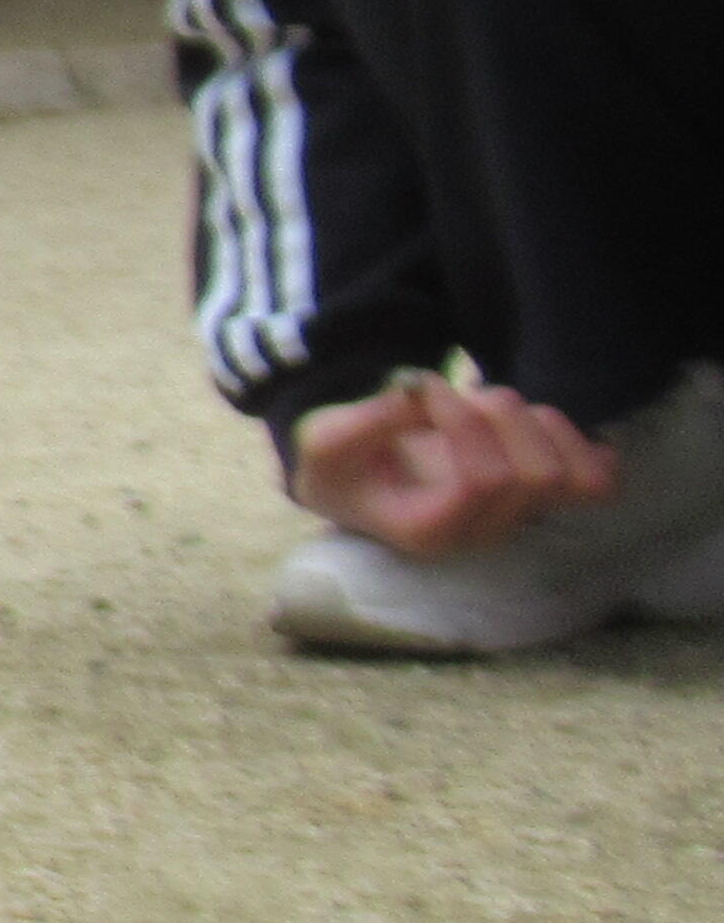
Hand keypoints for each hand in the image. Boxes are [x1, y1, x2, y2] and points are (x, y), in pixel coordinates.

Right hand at [288, 375, 616, 557]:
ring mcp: (518, 518)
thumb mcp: (324, 441)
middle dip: (501, 416)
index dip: (465, 424)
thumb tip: (417, 392)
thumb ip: (364, 420)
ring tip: (489, 405)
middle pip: (533, 476)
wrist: (361, 477)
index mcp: (429, 530)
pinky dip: (582, 445)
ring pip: (570, 476)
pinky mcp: (542, 500)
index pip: (484, 482)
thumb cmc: (343, 464)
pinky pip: (598, 481)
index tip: (427, 389)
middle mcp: (481, 533)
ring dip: (534, 421)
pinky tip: (538, 424)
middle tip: (461, 393)